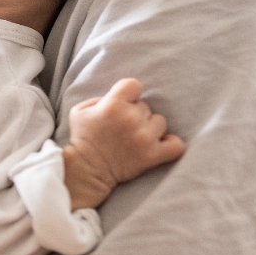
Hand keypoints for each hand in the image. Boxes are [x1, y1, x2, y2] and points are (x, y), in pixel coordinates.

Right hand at [63, 78, 185, 209]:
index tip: (123, 104)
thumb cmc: (82, 138)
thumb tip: (120, 98)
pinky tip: (158, 145)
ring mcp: (144, 137)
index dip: (129, 94)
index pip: (134, 85)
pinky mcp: (153, 155)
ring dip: (150, 129)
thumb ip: (100, 99)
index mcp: (113, 104)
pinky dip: (171, 144)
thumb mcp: (79, 110)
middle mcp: (131, 118)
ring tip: (136, 138)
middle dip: (135, 115)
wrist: (86, 169)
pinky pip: (176, 144)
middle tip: (122, 128)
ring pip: (160, 122)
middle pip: (145, 107)